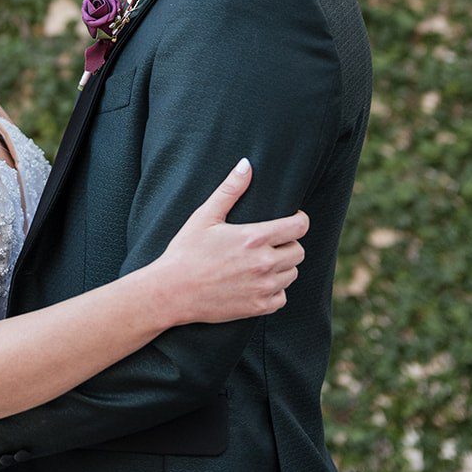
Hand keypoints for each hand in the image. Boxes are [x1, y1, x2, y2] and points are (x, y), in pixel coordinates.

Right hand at [159, 159, 308, 323]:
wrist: (172, 292)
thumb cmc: (186, 251)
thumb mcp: (205, 216)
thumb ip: (230, 190)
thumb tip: (246, 164)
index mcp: (254, 238)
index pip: (299, 227)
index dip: (299, 220)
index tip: (291, 219)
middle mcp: (264, 263)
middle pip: (299, 251)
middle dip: (288, 244)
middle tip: (270, 242)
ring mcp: (262, 288)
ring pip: (292, 274)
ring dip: (282, 267)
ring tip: (261, 261)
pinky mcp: (258, 307)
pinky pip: (281, 297)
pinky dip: (274, 290)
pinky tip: (256, 282)